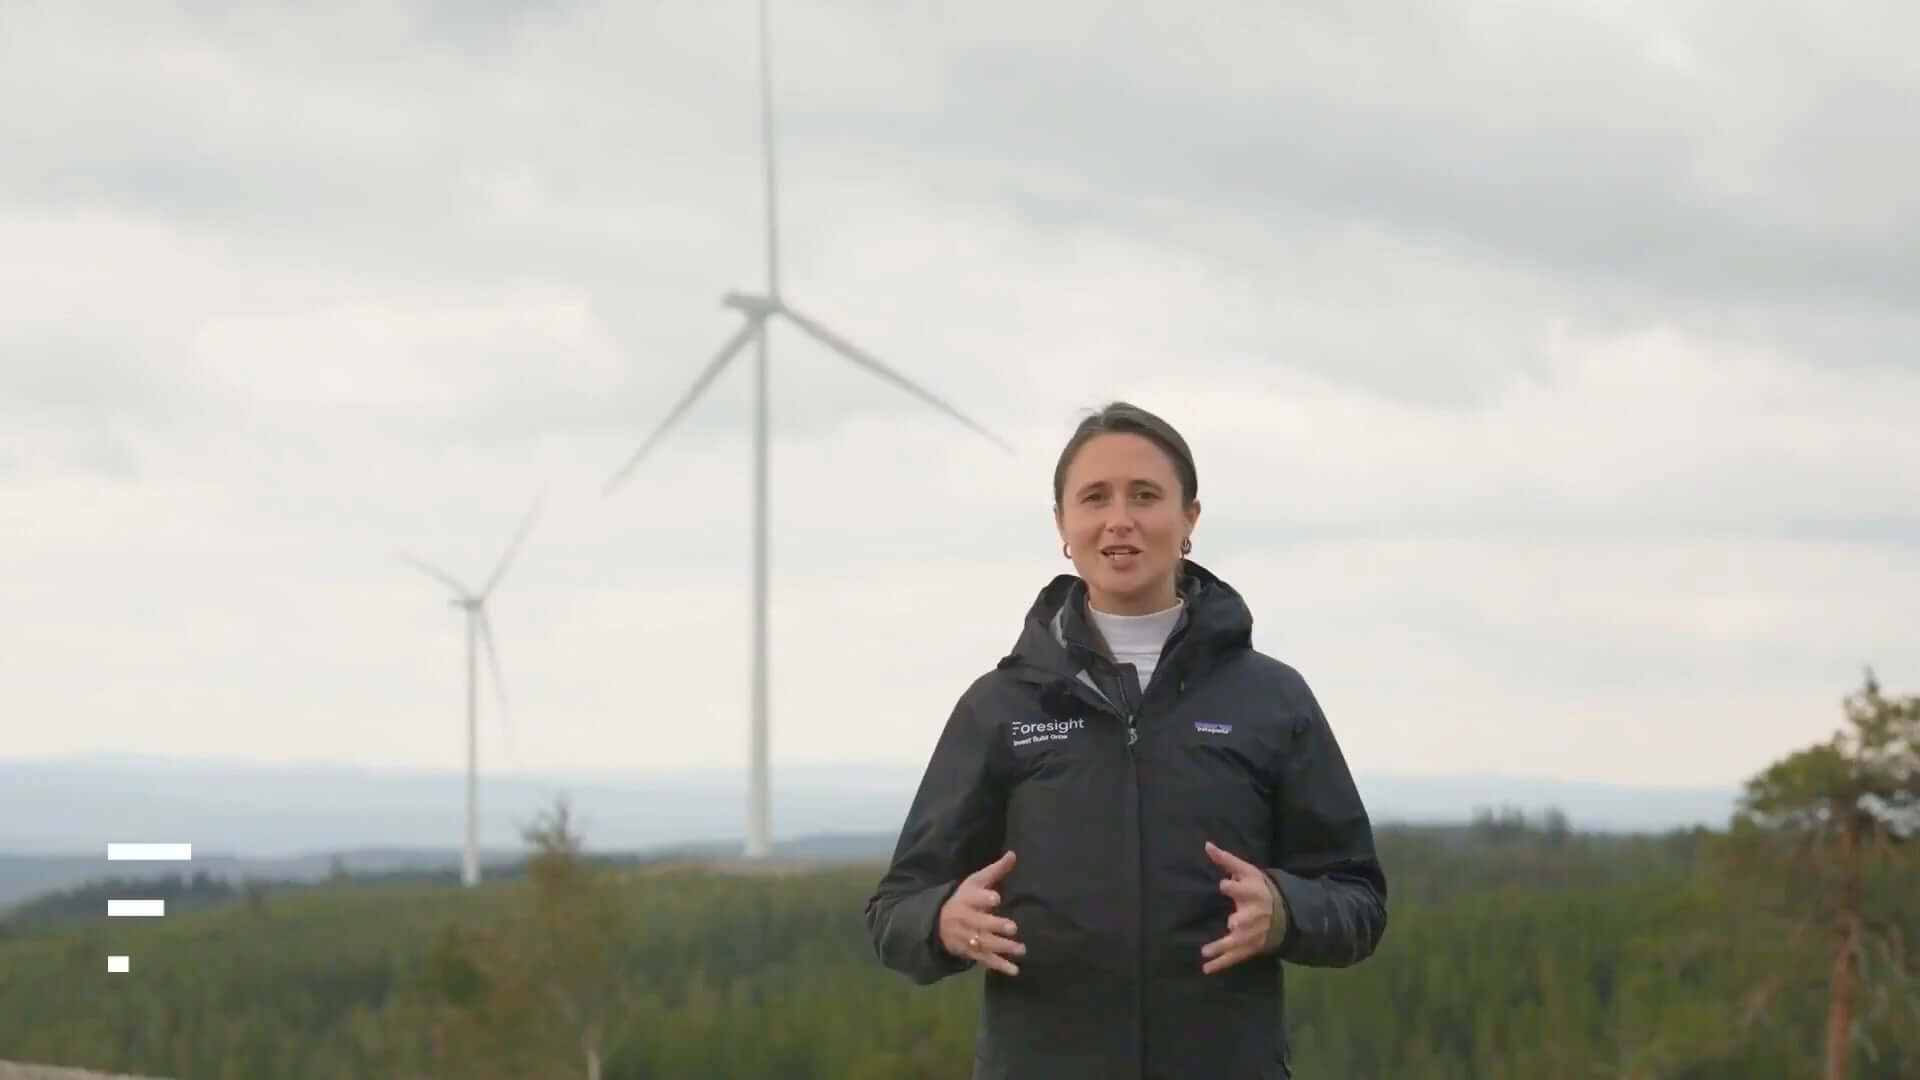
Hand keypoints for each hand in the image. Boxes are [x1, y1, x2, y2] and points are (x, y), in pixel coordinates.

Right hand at [938, 850, 1023, 975]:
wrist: (938, 923)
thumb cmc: (964, 899)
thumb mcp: (975, 882)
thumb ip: (995, 871)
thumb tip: (1013, 854)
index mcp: (966, 899)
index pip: (973, 898)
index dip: (983, 898)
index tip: (996, 898)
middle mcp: (965, 919)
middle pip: (980, 923)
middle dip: (995, 926)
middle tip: (1013, 927)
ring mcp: (967, 938)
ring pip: (984, 944)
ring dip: (1002, 947)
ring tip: (1021, 949)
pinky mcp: (971, 953)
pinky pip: (985, 960)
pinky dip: (1000, 966)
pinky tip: (1015, 970)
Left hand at [1200, 841, 1280, 974]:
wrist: (1283, 912)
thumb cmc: (1259, 887)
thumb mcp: (1246, 871)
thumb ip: (1226, 860)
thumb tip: (1206, 845)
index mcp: (1252, 893)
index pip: (1242, 890)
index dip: (1233, 887)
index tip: (1224, 884)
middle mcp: (1253, 915)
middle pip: (1245, 919)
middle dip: (1241, 921)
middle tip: (1233, 923)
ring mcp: (1251, 934)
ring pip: (1237, 942)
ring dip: (1223, 947)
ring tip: (1206, 951)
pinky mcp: (1249, 947)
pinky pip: (1234, 957)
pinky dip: (1221, 964)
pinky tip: (1206, 969)